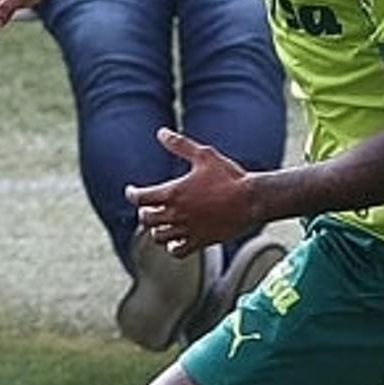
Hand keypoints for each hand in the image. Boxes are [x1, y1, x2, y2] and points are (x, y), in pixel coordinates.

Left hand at [126, 128, 254, 256]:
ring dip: (156, 229)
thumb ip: (180, 145)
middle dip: (144, 212)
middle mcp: (177, 214)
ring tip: (161, 222)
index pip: (141, 198)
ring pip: (158, 237)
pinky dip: (172, 246)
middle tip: (148, 207)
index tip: (132, 191)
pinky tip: (175, 239)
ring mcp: (188, 230)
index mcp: (174, 193)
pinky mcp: (200, 241)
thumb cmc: (228, 176)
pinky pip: (177, 251)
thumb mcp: (204, 155)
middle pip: (146, 219)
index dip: (132, 194)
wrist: (251, 199)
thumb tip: (161, 133)